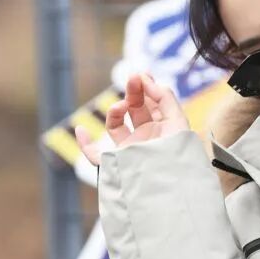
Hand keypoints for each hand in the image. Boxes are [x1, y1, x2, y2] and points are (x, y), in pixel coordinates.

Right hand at [75, 72, 190, 165]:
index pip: (151, 102)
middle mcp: (146, 137)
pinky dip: (84, 145)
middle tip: (133, 79)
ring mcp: (131, 149)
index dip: (146, 86)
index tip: (142, 74)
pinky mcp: (118, 162)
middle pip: (134, 108)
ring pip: (115, 125)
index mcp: (162, 128)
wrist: (171, 184)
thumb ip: (164, 97)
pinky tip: (81, 131)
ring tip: (120, 106)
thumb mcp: (177, 121)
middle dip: (133, 91)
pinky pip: (96, 156)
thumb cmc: (179, 155)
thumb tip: (146, 79)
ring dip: (115, 110)